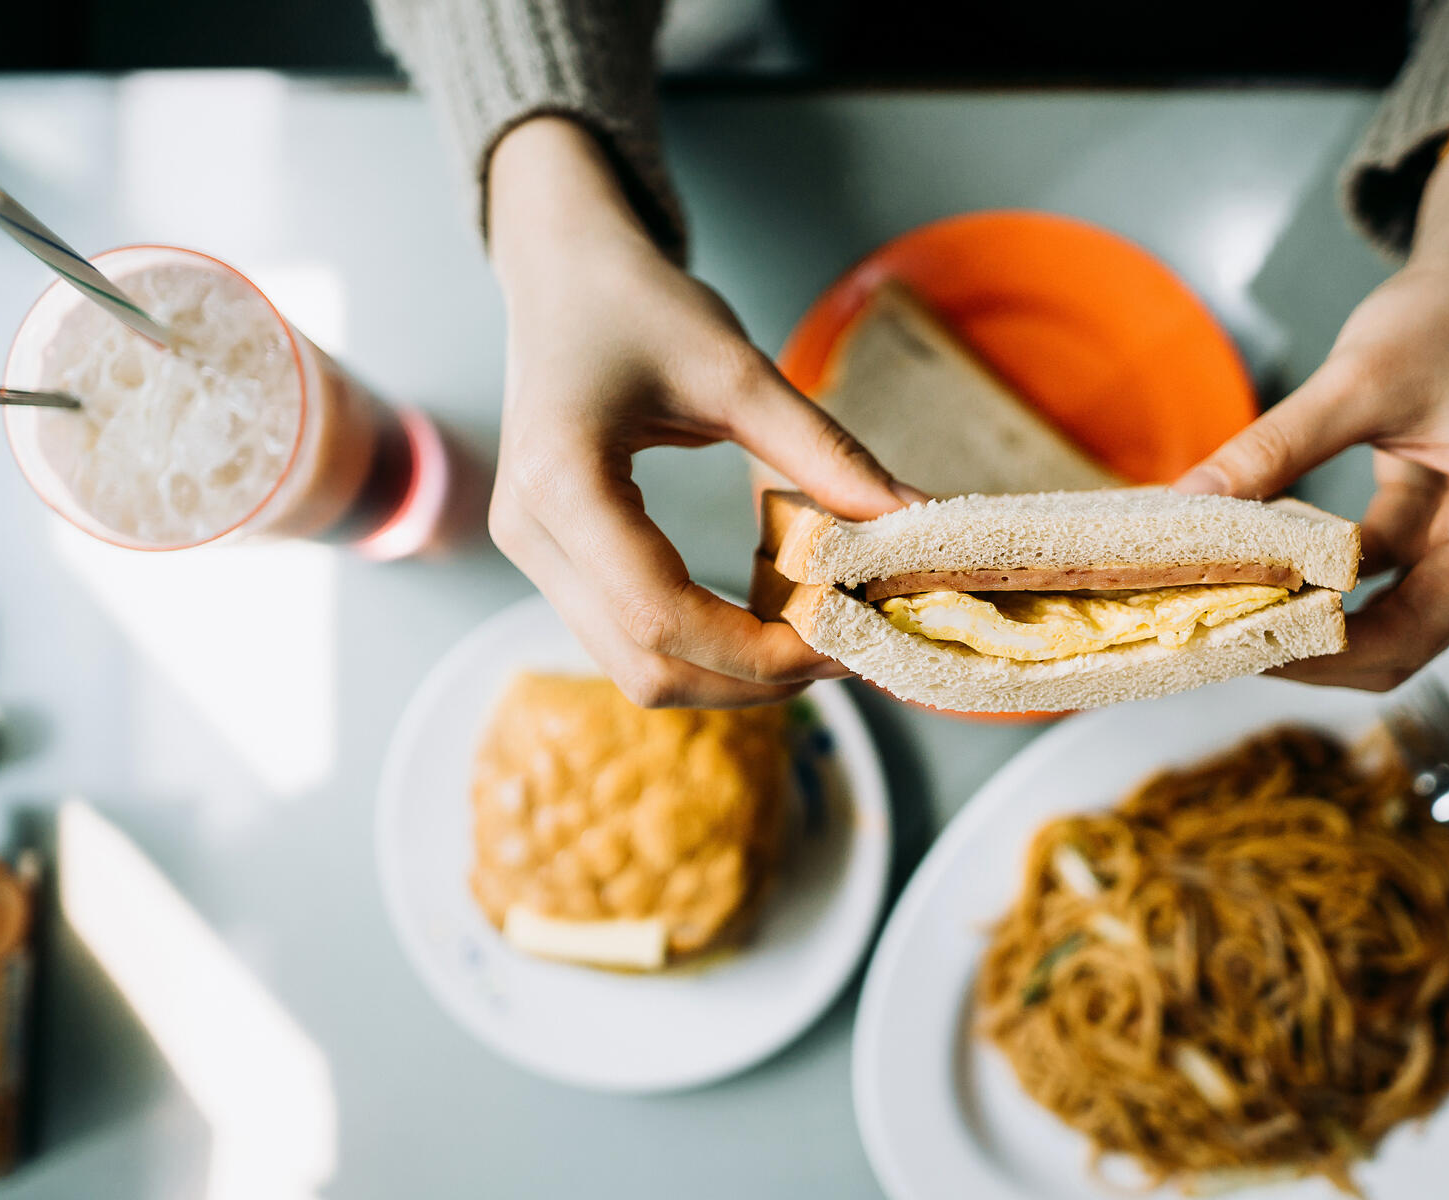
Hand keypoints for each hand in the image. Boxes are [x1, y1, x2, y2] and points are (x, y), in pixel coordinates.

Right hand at [485, 118, 919, 707]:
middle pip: (648, 667)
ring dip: (733, 674)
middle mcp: (530, 532)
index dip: (762, 652)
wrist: (562, 272)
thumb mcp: (739, 371)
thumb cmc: (638, 303)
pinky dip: (706, 648)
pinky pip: (630, 639)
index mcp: (562, 482)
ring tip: (818, 636)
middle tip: (850, 647)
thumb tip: (918, 520)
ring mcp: (532, 554)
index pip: (663, 616)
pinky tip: (769, 617)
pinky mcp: (551, 561)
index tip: (848, 640)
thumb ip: (827, 455)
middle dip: (756, 678)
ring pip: (638, 670)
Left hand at [1175, 124, 1448, 689]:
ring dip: (1311, 618)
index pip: (1413, 632)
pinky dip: (1317, 578)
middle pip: (1402, 641)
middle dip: (1314, 649)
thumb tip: (1190, 501)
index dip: (1326, 654)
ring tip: (1228, 616)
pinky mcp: (1436, 522)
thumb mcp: (1354, 381)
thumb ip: (1274, 448)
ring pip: (1383, 616)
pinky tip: (1254, 571)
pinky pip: (1370, 573)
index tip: (1246, 648)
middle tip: (1223, 643)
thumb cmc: (1445, 314)